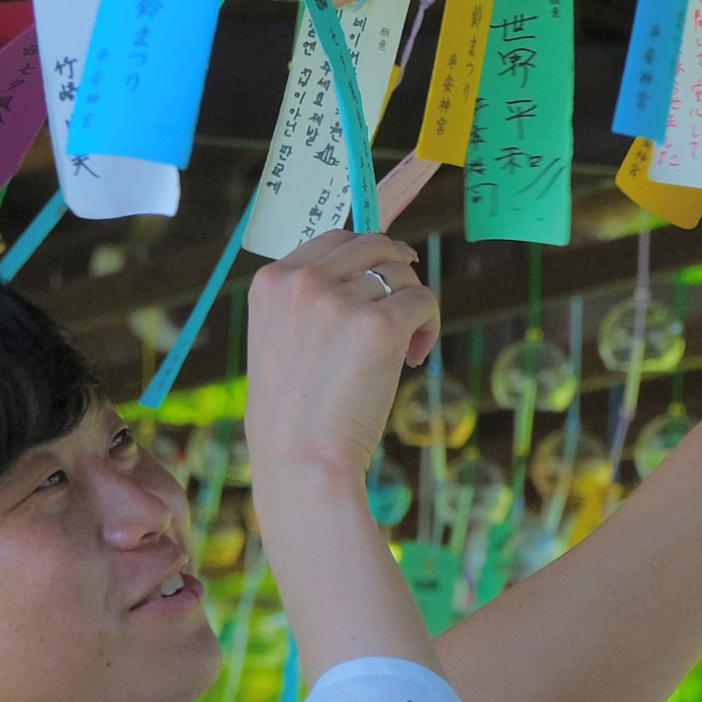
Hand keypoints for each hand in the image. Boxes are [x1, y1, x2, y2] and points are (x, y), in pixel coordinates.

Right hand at [245, 230, 439, 495]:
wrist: (302, 462)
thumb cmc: (293, 416)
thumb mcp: (278, 340)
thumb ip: (308, 301)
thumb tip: (368, 269)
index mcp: (272, 281)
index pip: (336, 239)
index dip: (368, 255)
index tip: (384, 277)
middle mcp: (303, 282)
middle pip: (374, 245)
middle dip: (397, 273)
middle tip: (404, 310)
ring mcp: (340, 301)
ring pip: (403, 273)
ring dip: (413, 305)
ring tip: (403, 348)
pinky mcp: (379, 325)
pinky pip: (424, 301)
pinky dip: (429, 326)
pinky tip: (414, 357)